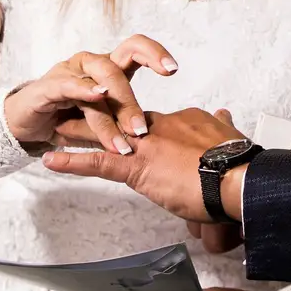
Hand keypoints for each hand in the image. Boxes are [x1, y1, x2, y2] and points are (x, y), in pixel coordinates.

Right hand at [4, 34, 177, 156]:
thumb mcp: (101, 126)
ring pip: (100, 79)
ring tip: (127, 137)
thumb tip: (153, 139)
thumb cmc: (67, 120)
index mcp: (108, 68)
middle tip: (143, 129)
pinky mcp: (49, 85)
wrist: (25, 125)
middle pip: (120, 60)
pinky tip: (98, 96)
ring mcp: (70, 71)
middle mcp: (91, 63)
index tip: (173, 69)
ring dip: (116, 110)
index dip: (155, 53)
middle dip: (135, 95)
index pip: (135, 50)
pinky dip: (86, 89)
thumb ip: (122, 127)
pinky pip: (71, 84)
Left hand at [45, 105, 246, 251]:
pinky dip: (72, 161)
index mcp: (183, 120)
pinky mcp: (137, 167)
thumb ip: (221, 126)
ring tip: (56, 128)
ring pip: (104, 134)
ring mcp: (146, 145)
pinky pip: (98, 162)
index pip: (151, 118)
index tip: (126, 122)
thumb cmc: (239, 167)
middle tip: (76, 111)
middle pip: (122, 117)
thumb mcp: (230, 137)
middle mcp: (160, 126)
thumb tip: (224, 117)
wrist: (238, 179)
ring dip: (78, 132)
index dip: (135, 119)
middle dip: (98, 116)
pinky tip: (51, 160)